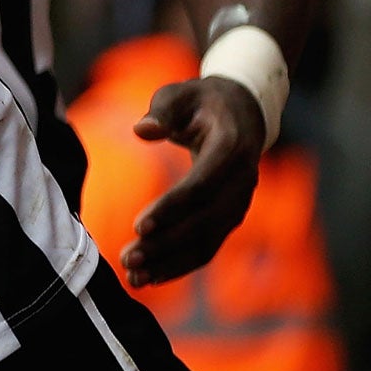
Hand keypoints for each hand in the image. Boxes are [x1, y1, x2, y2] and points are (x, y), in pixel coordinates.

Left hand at [121, 75, 265, 285]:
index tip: (139, 226)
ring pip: (207, 241)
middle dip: (165, 245)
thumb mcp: (181, 93)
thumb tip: (142, 131)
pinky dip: (182, 264)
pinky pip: (208, 245)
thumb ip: (163, 110)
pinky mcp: (230, 217)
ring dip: (171, 262)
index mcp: (231, 149)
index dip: (172, 208)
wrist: (243, 113)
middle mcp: (241, 183)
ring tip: (134, 277)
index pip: (201, 186)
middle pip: (203, 222)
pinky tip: (152, 276)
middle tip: (128, 260)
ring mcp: (239, 204)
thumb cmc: (202, 101)